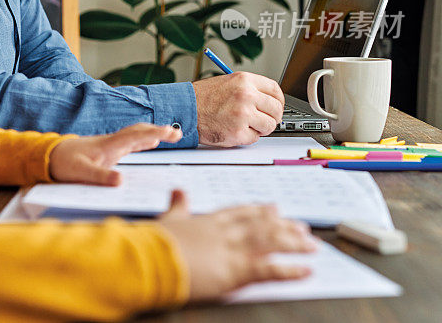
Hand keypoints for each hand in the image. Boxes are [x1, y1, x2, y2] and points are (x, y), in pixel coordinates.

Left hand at [49, 123, 180, 184]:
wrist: (50, 156)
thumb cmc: (64, 163)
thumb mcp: (81, 173)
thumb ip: (100, 176)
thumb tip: (120, 181)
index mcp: (108, 146)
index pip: (135, 136)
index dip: (153, 133)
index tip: (170, 132)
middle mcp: (111, 142)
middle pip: (139, 131)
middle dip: (159, 130)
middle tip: (178, 133)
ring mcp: (110, 144)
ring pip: (136, 134)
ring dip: (153, 132)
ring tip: (171, 134)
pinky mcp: (108, 149)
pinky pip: (130, 141)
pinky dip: (144, 139)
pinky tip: (151, 142)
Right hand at [157, 191, 314, 301]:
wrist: (150, 258)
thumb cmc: (155, 242)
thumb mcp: (167, 220)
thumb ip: (178, 205)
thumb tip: (179, 191)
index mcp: (209, 219)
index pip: (241, 212)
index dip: (259, 211)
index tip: (274, 209)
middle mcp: (225, 231)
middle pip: (262, 225)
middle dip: (284, 227)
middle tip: (302, 228)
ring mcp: (232, 249)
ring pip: (271, 242)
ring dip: (294, 244)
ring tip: (312, 246)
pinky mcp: (235, 270)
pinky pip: (270, 270)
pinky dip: (290, 270)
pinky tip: (305, 270)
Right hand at [193, 72, 284, 145]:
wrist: (184, 109)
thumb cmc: (202, 97)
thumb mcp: (228, 82)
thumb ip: (249, 88)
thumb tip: (268, 100)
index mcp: (244, 80)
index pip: (275, 90)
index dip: (278, 101)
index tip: (275, 106)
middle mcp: (246, 95)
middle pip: (276, 109)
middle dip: (271, 116)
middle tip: (262, 119)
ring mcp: (243, 115)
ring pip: (269, 125)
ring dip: (260, 128)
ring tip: (246, 125)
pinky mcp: (238, 132)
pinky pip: (255, 138)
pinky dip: (247, 137)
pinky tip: (235, 130)